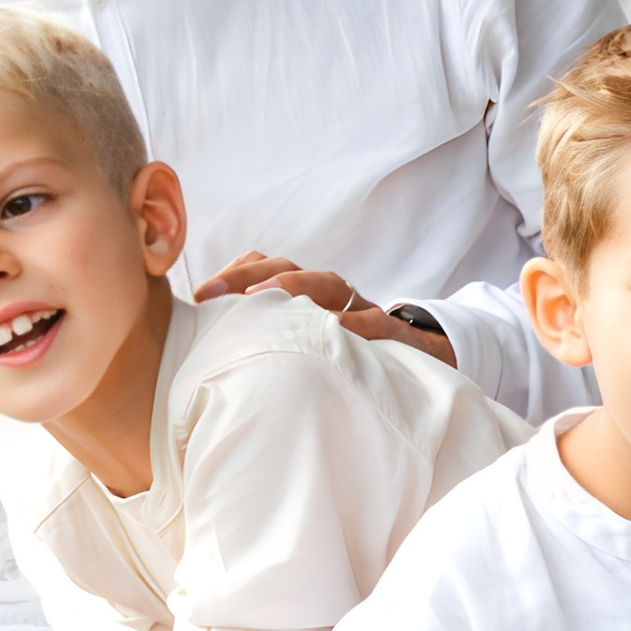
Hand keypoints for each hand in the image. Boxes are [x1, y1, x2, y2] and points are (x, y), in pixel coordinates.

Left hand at [193, 250, 455, 366]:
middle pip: (287, 269)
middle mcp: (332, 295)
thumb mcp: (311, 347)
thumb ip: (272, 342)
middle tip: (214, 296)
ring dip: (292, 288)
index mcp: (308, 295)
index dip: (233, 274)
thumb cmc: (354, 360)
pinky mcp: (392, 335)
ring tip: (260, 300)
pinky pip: (370, 324)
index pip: (265, 267)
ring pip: (327, 285)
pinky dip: (348, 326)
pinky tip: (324, 333)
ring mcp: (362, 310)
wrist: (430, 363)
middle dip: (248, 276)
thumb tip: (212, 356)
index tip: (199, 296)